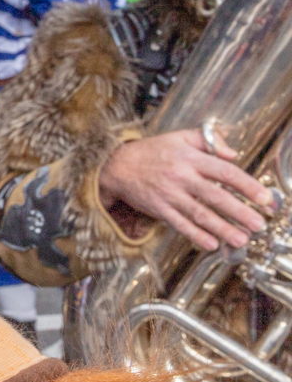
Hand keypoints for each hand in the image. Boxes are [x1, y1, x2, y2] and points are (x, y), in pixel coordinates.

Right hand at [99, 129, 277, 251]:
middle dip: (239, 212)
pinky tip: (212, 244)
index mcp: (190, 158)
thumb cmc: (152, 151)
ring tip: (241, 239)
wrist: (116, 165)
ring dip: (222, 228)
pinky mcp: (159, 209)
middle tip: (258, 224)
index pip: (225, 172)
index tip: (265, 198)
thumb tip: (233, 155)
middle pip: (215, 196)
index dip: (247, 186)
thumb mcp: (180, 137)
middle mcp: (181, 177)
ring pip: (199, 214)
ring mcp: (170, 195)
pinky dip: (195, 235)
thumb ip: (209, 141)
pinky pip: (179, 224)